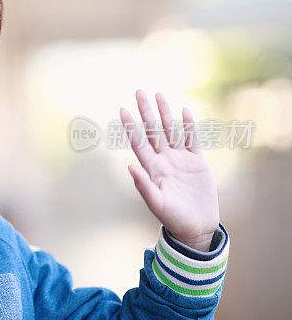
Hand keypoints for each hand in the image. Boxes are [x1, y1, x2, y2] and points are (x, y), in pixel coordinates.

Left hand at [120, 90, 219, 250]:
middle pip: (153, 131)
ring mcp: (180, 160)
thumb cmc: (173, 219)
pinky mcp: (197, 162)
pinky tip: (184, 110)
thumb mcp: (157, 204)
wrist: (196, 227)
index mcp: (152, 169)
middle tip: (139, 91)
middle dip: (146, 112)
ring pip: (171, 131)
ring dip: (165, 113)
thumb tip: (130, 167)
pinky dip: (189, 126)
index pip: (139, 142)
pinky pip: (192, 140)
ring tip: (159, 95)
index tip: (122, 109)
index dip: (131, 126)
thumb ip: (144, 186)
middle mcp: (164, 160)